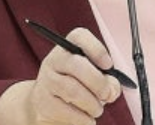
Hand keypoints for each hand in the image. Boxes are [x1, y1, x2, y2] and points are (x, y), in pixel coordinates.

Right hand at [0, 27, 122, 124]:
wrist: (46, 103)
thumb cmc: (77, 85)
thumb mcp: (93, 77)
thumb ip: (107, 80)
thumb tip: (112, 90)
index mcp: (69, 46)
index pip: (80, 36)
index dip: (97, 49)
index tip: (109, 65)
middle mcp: (55, 59)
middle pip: (78, 66)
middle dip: (99, 83)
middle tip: (108, 95)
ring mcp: (46, 79)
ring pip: (73, 90)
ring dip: (92, 104)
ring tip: (97, 109)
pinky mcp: (43, 101)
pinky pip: (66, 111)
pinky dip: (83, 118)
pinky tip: (87, 119)